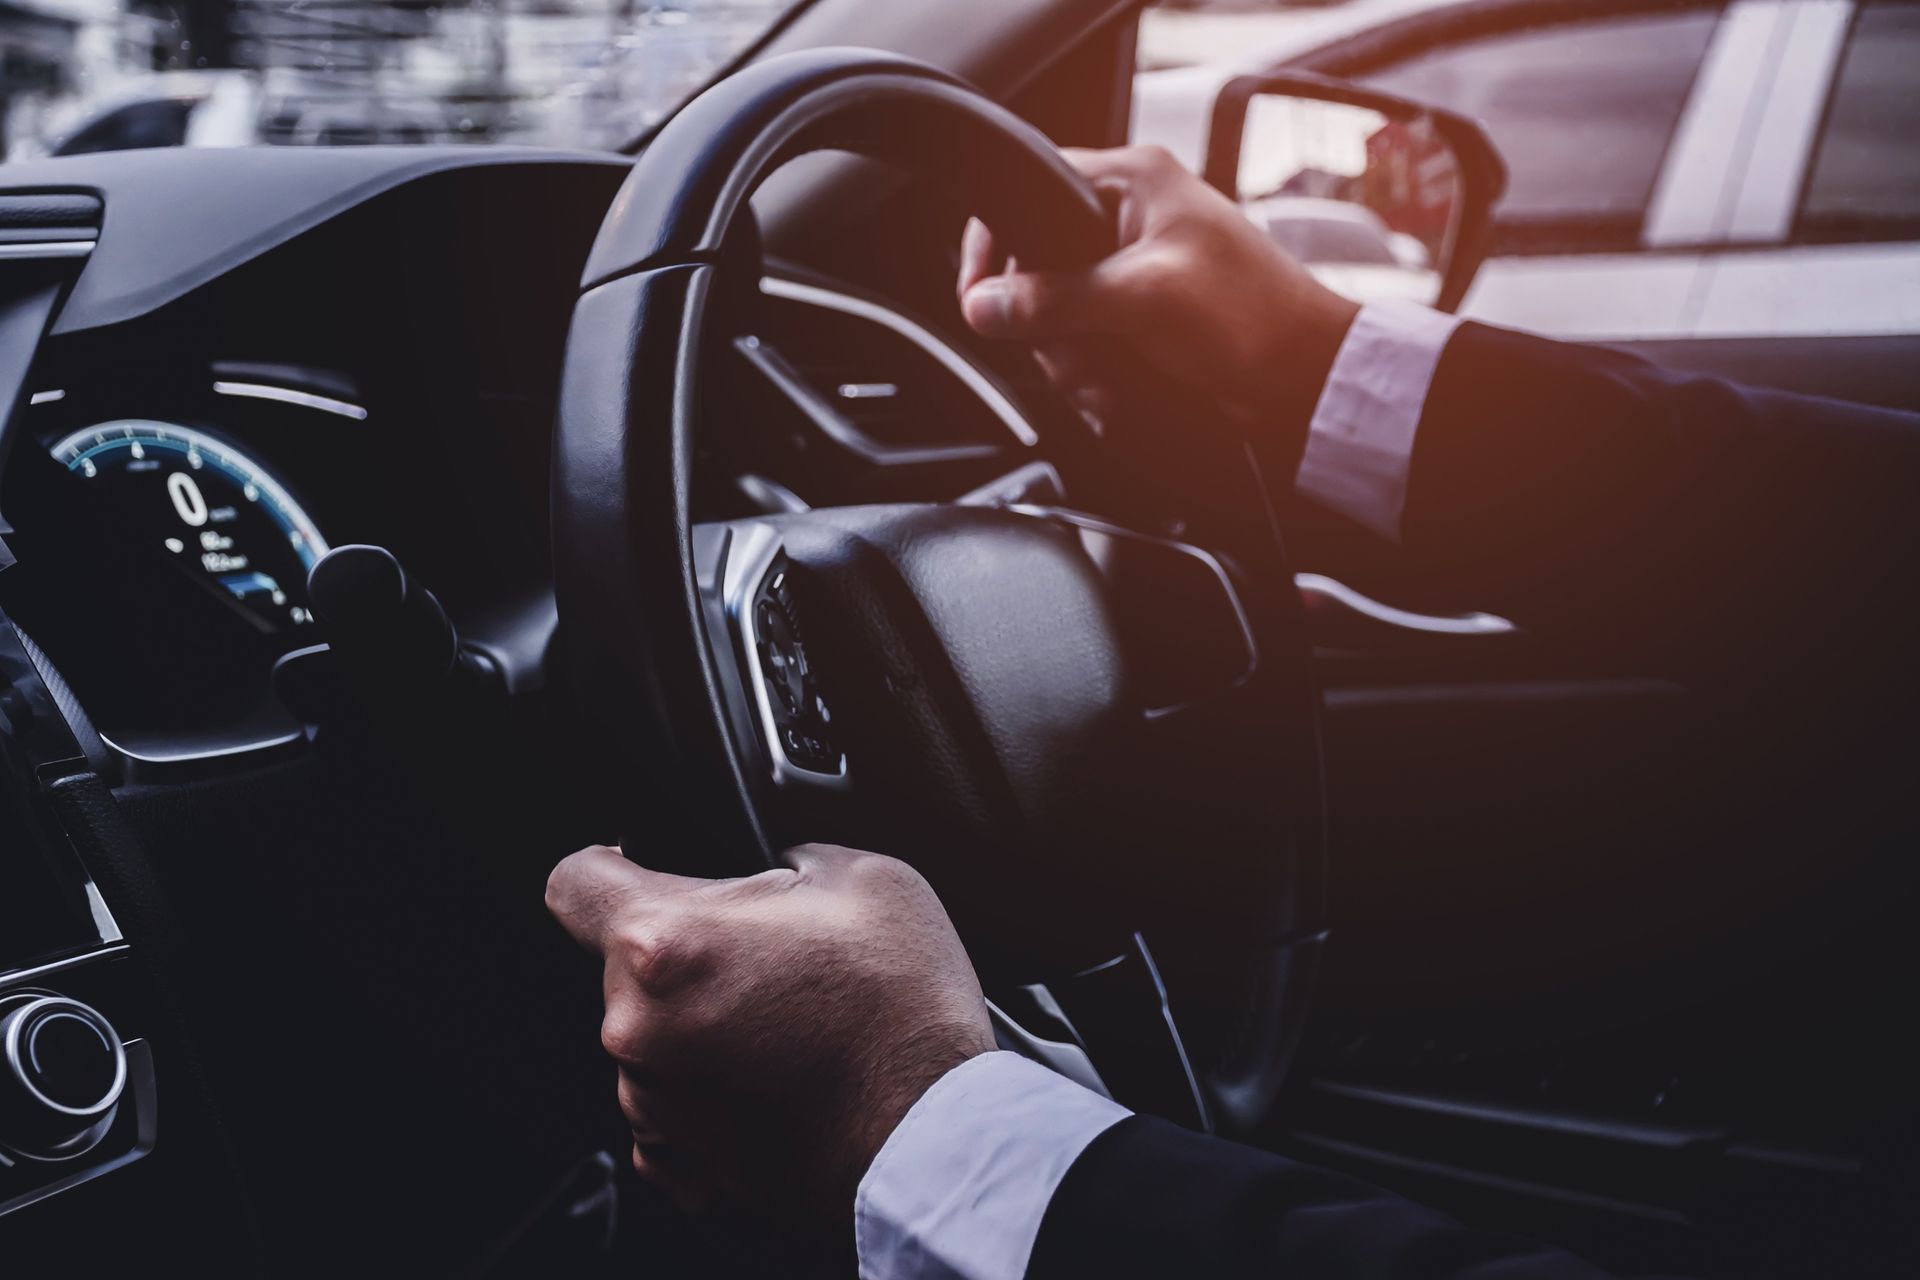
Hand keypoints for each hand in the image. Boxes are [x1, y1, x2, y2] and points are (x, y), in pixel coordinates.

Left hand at [545, 842, 995, 1224]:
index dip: (606, 867)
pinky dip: (716, 1098)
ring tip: (788, 1031)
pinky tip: (783, 1086)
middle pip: (625, 967)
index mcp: (665, 943)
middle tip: (768, 960)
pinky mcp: (684, 1170)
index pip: (574, 882)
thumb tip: (780, 872)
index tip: (631, 870)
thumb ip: (789, 860)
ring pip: (652, 1043)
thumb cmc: (904, 1014)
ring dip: (699, 1030)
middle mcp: (638, 1030)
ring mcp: (655, 1108)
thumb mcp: (864, 878)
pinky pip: (676, 1112)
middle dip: (686, 956)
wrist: (937, 1141)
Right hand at [958, 145, 1358, 436]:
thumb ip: (1055, 299)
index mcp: (1132, 182)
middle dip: (1048, 329)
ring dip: (1073, 364)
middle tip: (1076, 356)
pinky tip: (1117, 398)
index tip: (982, 297)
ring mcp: (1134, 272)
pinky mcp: (1143, 319)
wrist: (1308, 382)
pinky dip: (1094, 380)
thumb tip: (985, 306)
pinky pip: (1086, 347)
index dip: (996, 246)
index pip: (1028, 188)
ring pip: (1057, 317)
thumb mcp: (1142, 300)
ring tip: (1107, 386)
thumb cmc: (1253, 319)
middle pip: (1035, 268)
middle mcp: (1129, 219)